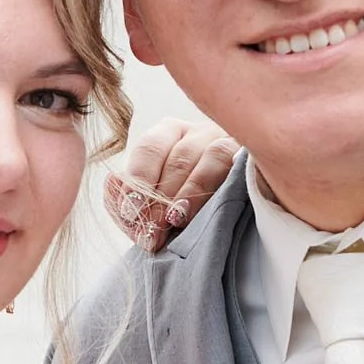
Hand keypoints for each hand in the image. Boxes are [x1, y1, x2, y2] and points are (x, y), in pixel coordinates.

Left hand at [105, 119, 238, 251]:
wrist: (225, 221)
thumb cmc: (182, 208)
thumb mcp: (152, 203)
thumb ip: (128, 197)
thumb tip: (112, 182)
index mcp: (169, 134)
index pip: (149, 148)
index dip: (138, 180)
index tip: (131, 212)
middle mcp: (199, 131)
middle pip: (179, 157)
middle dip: (162, 197)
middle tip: (153, 231)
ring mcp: (229, 141)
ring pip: (211, 156)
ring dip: (192, 192)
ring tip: (177, 220)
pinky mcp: (251, 156)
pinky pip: (236, 163)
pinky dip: (219, 185)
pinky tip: (211, 207)